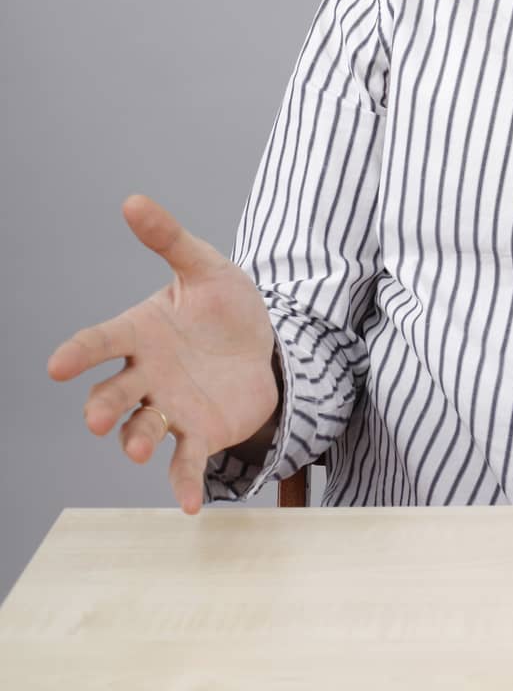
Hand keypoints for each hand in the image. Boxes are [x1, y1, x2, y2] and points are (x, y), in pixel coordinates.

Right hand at [46, 195, 279, 515]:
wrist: (264, 343)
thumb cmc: (223, 304)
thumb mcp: (204, 266)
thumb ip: (169, 239)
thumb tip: (133, 200)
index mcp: (140, 333)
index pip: (100, 342)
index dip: (78, 354)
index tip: (56, 365)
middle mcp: (146, 375)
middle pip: (114, 394)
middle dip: (103, 407)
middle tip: (98, 417)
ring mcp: (169, 408)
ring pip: (142, 429)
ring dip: (136, 440)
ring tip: (137, 448)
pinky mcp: (198, 434)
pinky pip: (185, 462)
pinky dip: (183, 484)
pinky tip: (189, 505)